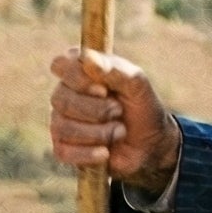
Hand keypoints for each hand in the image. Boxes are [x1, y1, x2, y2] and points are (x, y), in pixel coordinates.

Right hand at [51, 48, 181, 197]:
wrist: (151, 144)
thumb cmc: (141, 107)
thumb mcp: (137, 84)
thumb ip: (115, 68)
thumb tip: (87, 58)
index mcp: (79, 72)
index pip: (60, 65)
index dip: (78, 78)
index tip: (104, 89)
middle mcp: (64, 94)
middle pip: (60, 99)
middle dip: (96, 110)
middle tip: (119, 111)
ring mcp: (60, 122)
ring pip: (63, 127)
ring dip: (98, 133)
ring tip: (119, 132)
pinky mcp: (63, 148)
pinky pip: (63, 151)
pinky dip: (88, 154)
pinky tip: (105, 153)